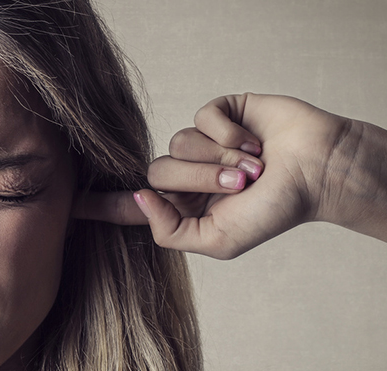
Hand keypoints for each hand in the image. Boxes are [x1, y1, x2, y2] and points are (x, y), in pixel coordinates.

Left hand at [75, 93, 357, 258]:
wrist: (318, 172)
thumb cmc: (275, 211)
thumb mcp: (219, 240)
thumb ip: (172, 231)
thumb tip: (137, 197)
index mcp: (184, 207)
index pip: (133, 206)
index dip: (101, 205)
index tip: (68, 205)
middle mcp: (189, 173)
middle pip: (158, 172)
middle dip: (200, 180)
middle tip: (241, 185)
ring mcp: (203, 142)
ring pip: (178, 144)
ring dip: (220, 158)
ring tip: (255, 166)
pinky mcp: (220, 113)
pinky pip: (202, 118)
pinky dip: (229, 133)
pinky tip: (255, 141)